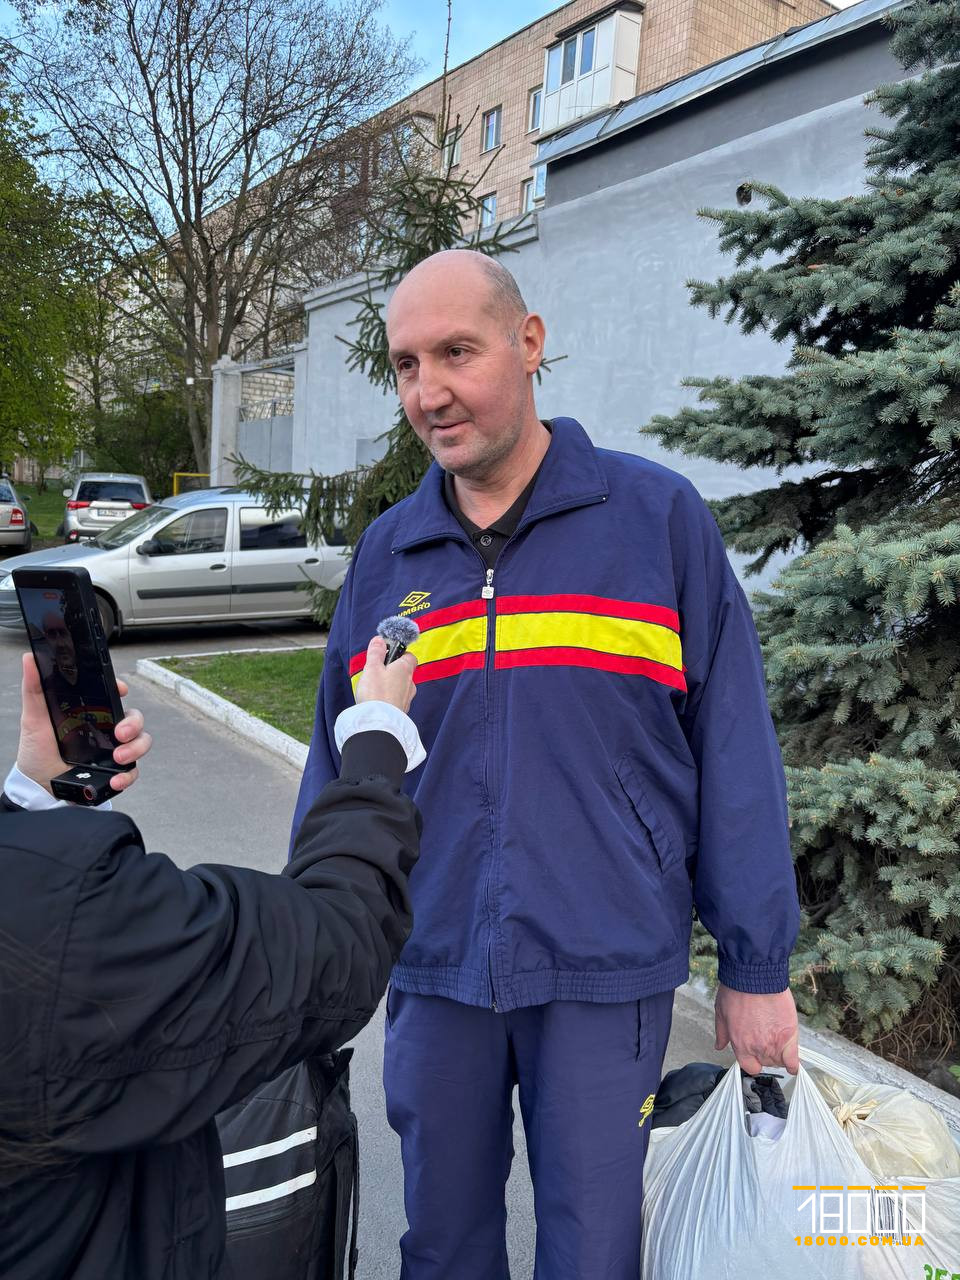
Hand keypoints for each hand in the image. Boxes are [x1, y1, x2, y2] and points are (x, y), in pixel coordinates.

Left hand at [16, 651, 151, 796]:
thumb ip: (34, 689)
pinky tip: (115, 779)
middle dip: (133, 724)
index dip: (121, 689)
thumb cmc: (37, 750)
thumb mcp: (33, 718)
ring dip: (136, 748)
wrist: (37, 786)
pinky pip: (132, 771)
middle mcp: (106, 729)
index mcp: (91, 713)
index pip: (114, 695)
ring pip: (141, 742)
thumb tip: (30, 659)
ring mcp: (113, 750)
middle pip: (134, 718)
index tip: (120, 689)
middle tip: (119, 733)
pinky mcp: (114, 771)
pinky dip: (127, 775)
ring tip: (118, 757)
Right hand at [355, 636, 416, 712]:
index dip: (400, 654)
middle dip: (392, 671)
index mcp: (405, 670)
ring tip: (374, 689)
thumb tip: (379, 640)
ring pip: (401, 688)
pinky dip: (389, 699)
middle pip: (404, 672)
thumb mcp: (372, 668)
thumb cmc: (376, 693)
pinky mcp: (402, 712)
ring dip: (390, 686)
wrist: (379, 724)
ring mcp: (407, 699)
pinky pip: (397, 701)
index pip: (410, 657)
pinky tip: (377, 702)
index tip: (387, 654)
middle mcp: (410, 684)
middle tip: (375, 673)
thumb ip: (376, 653)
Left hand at [714, 982, 799, 1074]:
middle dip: (765, 1055)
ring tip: (778, 1044)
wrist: (755, 977)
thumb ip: (721, 1033)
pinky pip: (793, 1059)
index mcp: (740, 1044)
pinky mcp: (789, 1035)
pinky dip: (793, 1064)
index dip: (753, 1061)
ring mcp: (774, 1043)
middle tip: (766, 1041)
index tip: (755, 1056)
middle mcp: (757, 1048)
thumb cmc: (736, 990)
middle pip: (766, 1063)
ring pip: (779, 1061)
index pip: (749, 1066)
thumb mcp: (721, 1012)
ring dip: (779, 1055)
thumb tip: (719, 1045)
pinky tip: (793, 1065)